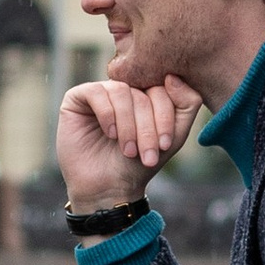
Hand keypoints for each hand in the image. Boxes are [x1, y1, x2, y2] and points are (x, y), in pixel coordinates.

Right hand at [55, 77, 203, 206]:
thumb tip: (172, 76)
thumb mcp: (173, 136)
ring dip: (128, 125)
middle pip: (142, 94)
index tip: (165, 146)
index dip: (165, 117)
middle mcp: (125, 88)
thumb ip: (186, 104)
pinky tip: (109, 134)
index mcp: (147, 94)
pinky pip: (96, 92)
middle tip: (147, 155)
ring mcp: (101, 91)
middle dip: (147, 128)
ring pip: (122, 92)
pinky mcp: (78, 97)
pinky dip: (107, 114)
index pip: (163, 89)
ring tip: (128, 150)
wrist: (108, 188)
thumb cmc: (139, 163)